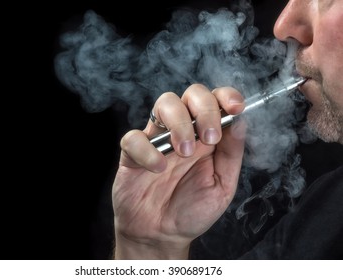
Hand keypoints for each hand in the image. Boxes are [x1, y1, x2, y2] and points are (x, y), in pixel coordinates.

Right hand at [112, 84, 245, 258]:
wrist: (161, 235)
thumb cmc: (192, 210)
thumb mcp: (222, 186)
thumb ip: (231, 154)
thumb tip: (240, 122)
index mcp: (207, 137)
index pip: (217, 101)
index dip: (226, 96)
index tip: (235, 108)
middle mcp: (183, 132)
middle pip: (192, 94)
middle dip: (204, 109)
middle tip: (209, 138)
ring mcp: (157, 139)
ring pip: (164, 104)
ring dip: (179, 123)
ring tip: (184, 152)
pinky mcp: (132, 153)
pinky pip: (134, 137)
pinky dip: (147, 150)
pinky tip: (157, 169)